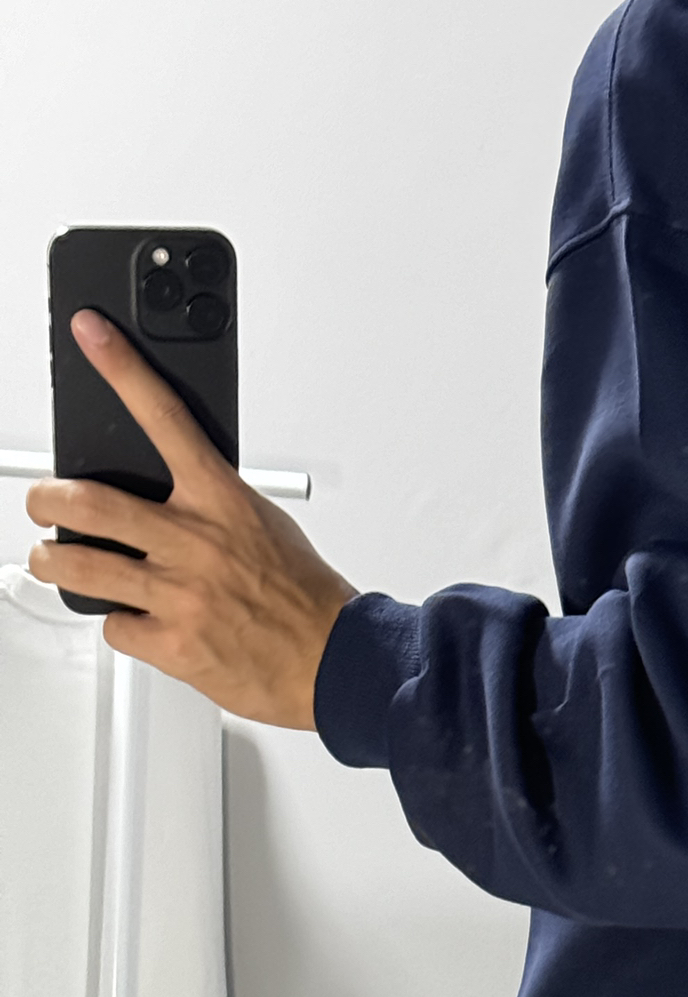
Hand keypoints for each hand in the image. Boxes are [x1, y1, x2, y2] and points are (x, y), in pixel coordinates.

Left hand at [26, 311, 356, 729]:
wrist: (337, 662)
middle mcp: (194, 542)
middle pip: (89, 503)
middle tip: (40, 503)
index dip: (122, 368)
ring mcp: (179, 595)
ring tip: (51, 561)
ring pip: (82, 567)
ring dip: (52, 563)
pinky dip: (118, 624)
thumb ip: (211, 506)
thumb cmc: (306, 597)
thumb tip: (168, 494)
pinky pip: (116, 627)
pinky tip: (136, 622)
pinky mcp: (174, 645)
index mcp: (221, 502)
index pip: (165, 417)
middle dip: (46, 499)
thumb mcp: (265, 526)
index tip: (92, 334)